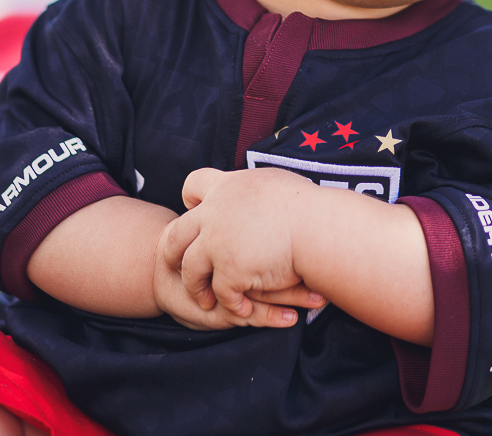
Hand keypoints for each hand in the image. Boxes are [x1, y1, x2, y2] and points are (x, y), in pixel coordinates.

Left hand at [159, 168, 324, 327]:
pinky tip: (238, 310)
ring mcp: (218, 243)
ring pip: (191, 270)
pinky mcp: (230, 271)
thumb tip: (253, 188)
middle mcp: (214, 213)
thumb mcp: (271, 182)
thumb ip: (252, 188)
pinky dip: (229, 304)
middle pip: (176, 234)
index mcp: (226, 187)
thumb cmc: (306, 205)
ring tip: (205, 298)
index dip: (190, 200)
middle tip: (177, 264)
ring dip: (197, 287)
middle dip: (174, 253)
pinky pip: (221, 294)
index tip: (194, 211)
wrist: (317, 228)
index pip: (192, 185)